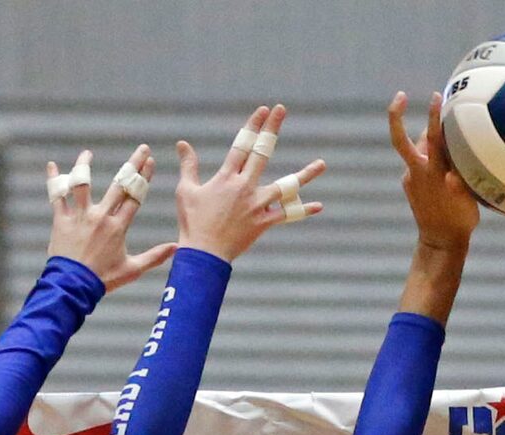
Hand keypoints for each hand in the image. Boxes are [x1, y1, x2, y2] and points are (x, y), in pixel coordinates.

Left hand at [45, 144, 176, 292]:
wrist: (74, 286)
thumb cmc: (103, 280)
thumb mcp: (132, 270)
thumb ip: (154, 257)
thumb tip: (176, 248)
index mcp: (118, 227)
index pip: (135, 197)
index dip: (145, 178)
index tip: (151, 161)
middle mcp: (101, 217)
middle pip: (119, 185)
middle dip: (133, 165)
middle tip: (142, 148)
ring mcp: (80, 216)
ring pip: (82, 183)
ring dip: (84, 166)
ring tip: (87, 154)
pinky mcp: (62, 220)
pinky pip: (57, 196)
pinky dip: (54, 180)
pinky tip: (52, 165)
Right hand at [177, 104, 326, 263]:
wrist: (204, 254)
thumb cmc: (193, 222)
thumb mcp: (186, 190)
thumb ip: (188, 165)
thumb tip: (182, 143)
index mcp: (226, 177)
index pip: (241, 144)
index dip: (253, 125)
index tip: (264, 110)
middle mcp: (244, 187)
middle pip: (262, 152)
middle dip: (271, 129)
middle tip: (282, 110)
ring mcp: (257, 205)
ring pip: (285, 186)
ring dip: (305, 175)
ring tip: (322, 163)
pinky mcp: (263, 223)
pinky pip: (287, 215)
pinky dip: (302, 210)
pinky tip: (318, 205)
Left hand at [388, 91, 477, 251]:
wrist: (439, 242)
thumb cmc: (460, 221)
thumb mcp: (467, 201)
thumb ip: (460, 181)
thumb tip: (453, 171)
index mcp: (435, 173)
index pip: (434, 138)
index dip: (434, 115)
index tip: (436, 96)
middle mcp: (418, 172)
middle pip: (400, 140)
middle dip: (396, 116)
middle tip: (400, 95)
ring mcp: (410, 178)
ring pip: (415, 148)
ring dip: (425, 138)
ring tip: (439, 129)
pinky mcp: (408, 184)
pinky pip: (418, 162)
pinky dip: (427, 155)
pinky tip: (441, 158)